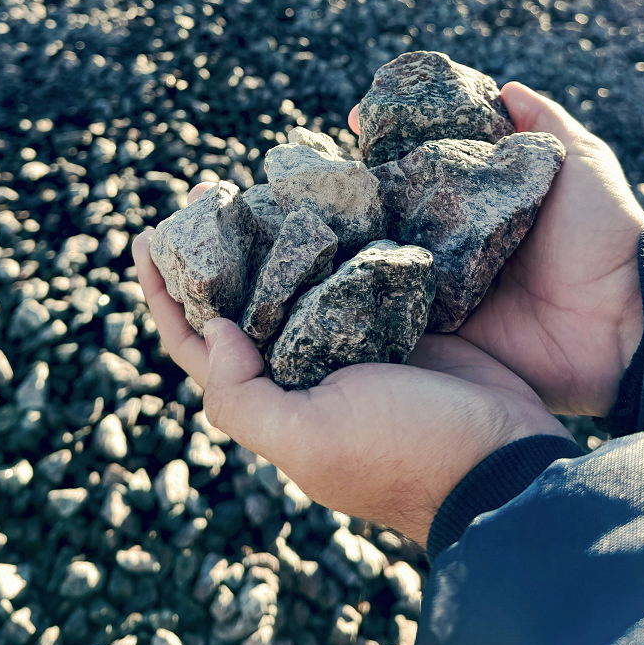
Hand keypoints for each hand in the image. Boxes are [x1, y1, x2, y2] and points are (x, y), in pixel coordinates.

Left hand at [133, 229, 569, 547]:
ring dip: (270, 235)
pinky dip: (331, 237)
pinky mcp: (394, 317)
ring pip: (293, 278)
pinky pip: (350, 268)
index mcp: (270, 398)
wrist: (499, 459)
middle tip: (205, 189)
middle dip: (213, 249)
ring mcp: (348, 341)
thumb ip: (245, 397)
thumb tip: (215, 332)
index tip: (144, 236)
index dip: (163, 293)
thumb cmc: (401, 452)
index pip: (195, 342)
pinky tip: (324, 200)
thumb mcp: (309, 439)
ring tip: (255, 185)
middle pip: (239, 301)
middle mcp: (300, 369)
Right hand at [349, 83, 643, 416]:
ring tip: (309, 218)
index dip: (393, 137)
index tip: (357, 117)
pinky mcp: (442, 326)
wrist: (623, 320)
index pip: (427, 158)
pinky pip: (396, 307)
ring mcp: (445, 282)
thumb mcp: (582, 162)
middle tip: (316, 174)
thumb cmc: (604, 234)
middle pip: (396, 204)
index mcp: (485, 197)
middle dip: (355, 188)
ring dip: (350, 238)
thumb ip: (544, 123)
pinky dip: (365, 292)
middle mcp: (458, 235)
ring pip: (386, 252)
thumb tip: (506, 86)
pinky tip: (327, 273)